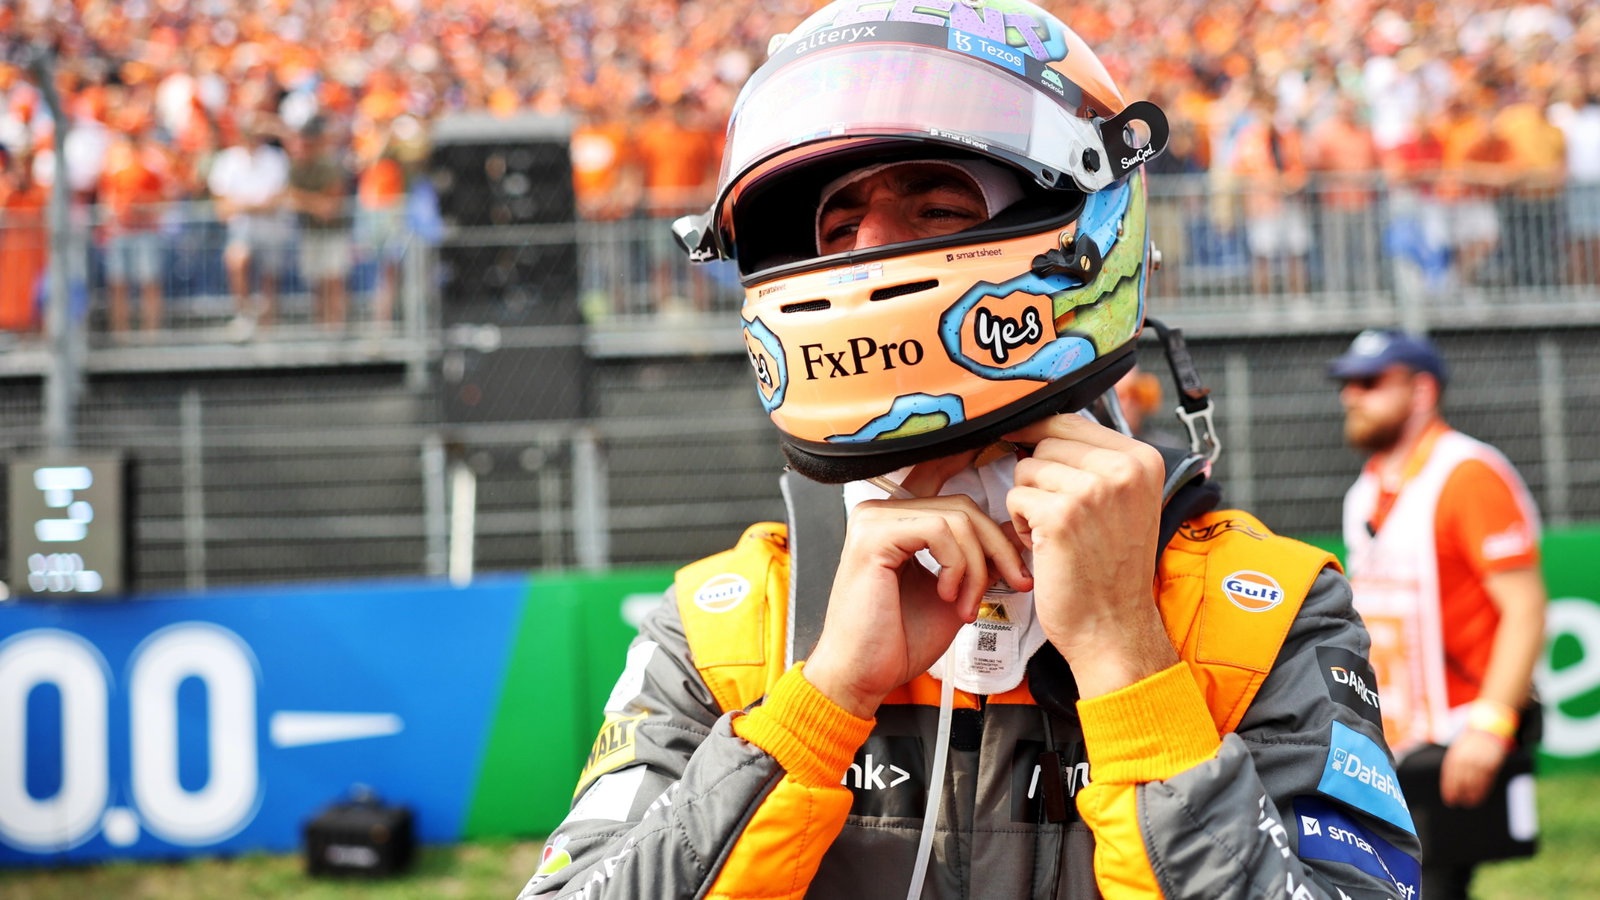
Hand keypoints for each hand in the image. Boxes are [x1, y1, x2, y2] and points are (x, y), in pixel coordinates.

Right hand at [803, 452, 1032, 717]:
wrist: (863, 676)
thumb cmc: (897, 641)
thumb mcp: (955, 591)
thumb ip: (978, 559)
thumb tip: (1013, 533)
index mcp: (897, 521)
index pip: (943, 481)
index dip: (974, 471)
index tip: (1005, 491)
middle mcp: (882, 512)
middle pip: (963, 505)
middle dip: (998, 547)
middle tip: (1012, 583)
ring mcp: (874, 519)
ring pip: (957, 516)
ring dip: (978, 566)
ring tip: (967, 604)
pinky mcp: (873, 535)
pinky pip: (940, 529)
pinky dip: (958, 566)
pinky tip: (947, 595)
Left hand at [1004, 413, 1177, 697]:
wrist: (1114, 628)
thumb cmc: (1111, 569)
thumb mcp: (1124, 501)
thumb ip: (1097, 461)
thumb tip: (1043, 422)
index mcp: (1143, 458)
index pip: (1071, 419)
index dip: (1043, 438)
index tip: (1036, 458)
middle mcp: (1123, 468)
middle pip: (1046, 441)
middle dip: (1040, 476)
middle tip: (1061, 517)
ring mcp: (1092, 490)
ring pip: (1027, 467)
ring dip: (1029, 500)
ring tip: (1056, 533)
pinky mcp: (1060, 514)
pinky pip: (1016, 496)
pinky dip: (1020, 523)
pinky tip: (1045, 546)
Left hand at [1440, 729, 1509, 806]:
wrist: (1487, 731)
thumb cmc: (1470, 743)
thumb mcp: (1458, 750)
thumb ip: (1455, 764)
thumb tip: (1450, 783)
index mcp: (1456, 756)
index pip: (1450, 776)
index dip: (1449, 789)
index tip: (1449, 800)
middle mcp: (1466, 760)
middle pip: (1461, 781)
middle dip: (1458, 793)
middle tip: (1457, 803)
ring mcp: (1479, 762)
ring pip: (1474, 782)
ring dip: (1470, 794)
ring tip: (1468, 803)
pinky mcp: (1491, 765)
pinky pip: (1486, 781)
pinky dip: (1482, 790)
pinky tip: (1479, 797)